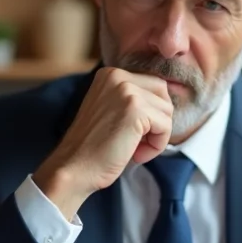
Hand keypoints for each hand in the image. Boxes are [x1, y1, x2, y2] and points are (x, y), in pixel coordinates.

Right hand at [32, 67, 173, 220]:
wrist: (74, 168)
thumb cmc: (94, 147)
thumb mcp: (112, 111)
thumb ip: (133, 100)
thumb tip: (166, 103)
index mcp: (110, 74)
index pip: (152, 86)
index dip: (150, 114)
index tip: (131, 134)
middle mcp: (117, 76)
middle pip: (163, 94)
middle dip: (157, 121)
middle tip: (137, 142)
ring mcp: (126, 90)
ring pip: (167, 111)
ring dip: (157, 136)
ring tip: (134, 149)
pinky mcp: (136, 109)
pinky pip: (166, 126)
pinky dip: (157, 146)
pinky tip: (136, 154)